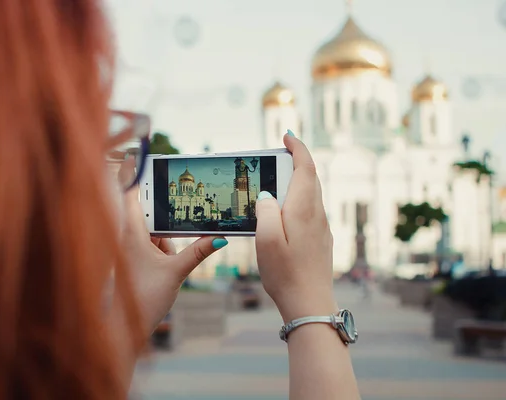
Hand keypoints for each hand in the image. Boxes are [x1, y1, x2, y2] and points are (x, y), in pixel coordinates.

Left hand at [117, 161, 227, 335]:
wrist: (124, 328)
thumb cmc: (143, 299)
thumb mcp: (176, 272)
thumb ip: (198, 252)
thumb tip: (221, 238)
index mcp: (131, 234)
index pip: (129, 193)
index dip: (133, 172)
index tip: (137, 153)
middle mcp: (126, 237)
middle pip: (147, 213)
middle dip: (165, 221)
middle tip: (174, 227)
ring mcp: (128, 249)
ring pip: (152, 232)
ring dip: (165, 243)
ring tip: (168, 264)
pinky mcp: (132, 259)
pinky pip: (151, 245)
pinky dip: (162, 251)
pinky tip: (167, 268)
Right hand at [255, 133, 335, 322]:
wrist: (310, 303)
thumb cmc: (285, 273)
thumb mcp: (266, 240)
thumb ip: (265, 212)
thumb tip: (266, 196)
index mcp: (303, 209)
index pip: (306, 167)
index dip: (298, 148)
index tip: (287, 135)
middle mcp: (317, 214)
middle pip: (310, 178)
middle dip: (297, 161)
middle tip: (278, 156)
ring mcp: (322, 227)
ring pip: (312, 194)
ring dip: (297, 181)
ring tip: (276, 183)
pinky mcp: (321, 240)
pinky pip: (311, 210)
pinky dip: (299, 200)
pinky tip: (284, 213)